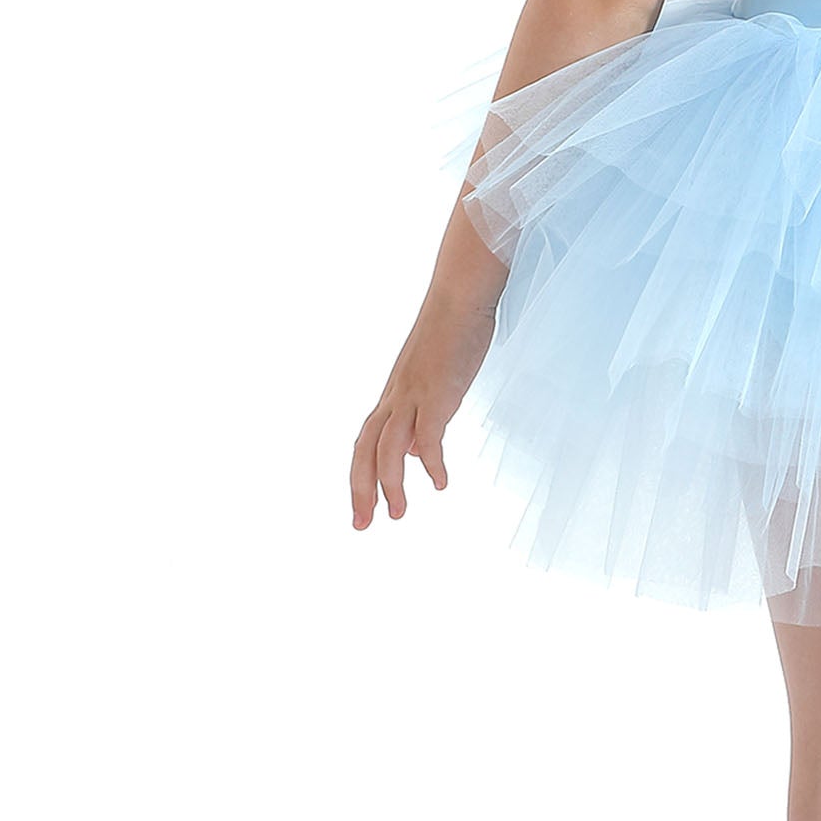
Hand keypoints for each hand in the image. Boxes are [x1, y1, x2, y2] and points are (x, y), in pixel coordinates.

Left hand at [350, 292, 499, 525]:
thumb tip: (419, 449)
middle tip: (362, 525)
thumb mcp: (434, 377)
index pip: (366, 443)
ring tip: (397, 514)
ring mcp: (413, 395)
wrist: (460, 295)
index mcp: (394, 395)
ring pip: (387, 448)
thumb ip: (424, 412)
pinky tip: (441, 483)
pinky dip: (432, 463)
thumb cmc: (453, 330)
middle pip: (364, 450)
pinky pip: (429, 436)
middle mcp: (396, 397)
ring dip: (389, 484)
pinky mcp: (437, 392)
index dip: (361, 477)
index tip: (365, 508)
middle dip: (360, 490)